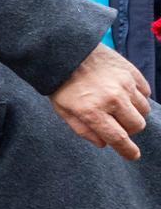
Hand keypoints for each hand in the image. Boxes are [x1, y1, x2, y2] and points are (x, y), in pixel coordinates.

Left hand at [50, 44, 151, 159]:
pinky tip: (124, 93)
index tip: (133, 156)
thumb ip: (83, 130)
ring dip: (133, 113)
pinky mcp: (131, 71)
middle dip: (129, 130)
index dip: (128, 151)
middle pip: (136, 126)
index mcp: (92, 111)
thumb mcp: (63, 111)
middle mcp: (112, 98)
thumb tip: (104, 144)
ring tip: (118, 106)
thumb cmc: (62, 84)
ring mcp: (124, 84)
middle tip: (117, 123)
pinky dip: (138, 96)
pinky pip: (145, 92)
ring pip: (143, 109)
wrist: (66, 52)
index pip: (118, 138)